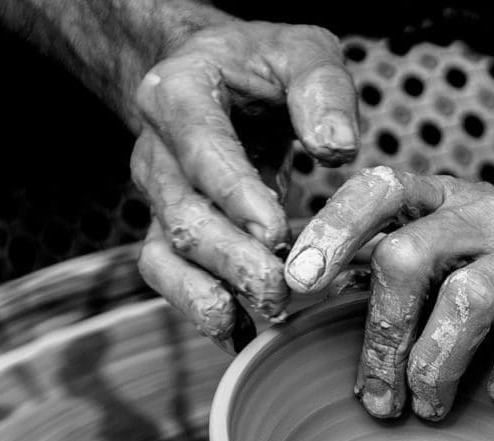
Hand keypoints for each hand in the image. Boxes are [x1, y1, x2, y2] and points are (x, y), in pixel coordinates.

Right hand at [130, 15, 357, 345]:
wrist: (212, 74)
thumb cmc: (262, 63)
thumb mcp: (302, 51)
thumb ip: (323, 90)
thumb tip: (338, 150)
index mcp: (178, 94)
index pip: (201, 148)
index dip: (235, 194)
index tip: (277, 231)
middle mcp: (155, 151)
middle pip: (182, 215)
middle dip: (232, 260)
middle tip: (283, 289)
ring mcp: (157, 198)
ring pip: (166, 256)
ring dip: (211, 295)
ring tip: (264, 317)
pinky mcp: (168, 233)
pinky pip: (171, 280)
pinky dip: (203, 311)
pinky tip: (243, 336)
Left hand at [285, 167, 493, 419]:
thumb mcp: (457, 238)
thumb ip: (394, 259)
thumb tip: (302, 295)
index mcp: (448, 200)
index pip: (380, 190)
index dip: (332, 231)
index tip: (297, 284)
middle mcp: (491, 218)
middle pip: (409, 256)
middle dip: (380, 334)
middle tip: (374, 396)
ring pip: (467, 300)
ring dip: (432, 366)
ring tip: (426, 408)